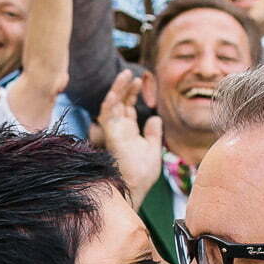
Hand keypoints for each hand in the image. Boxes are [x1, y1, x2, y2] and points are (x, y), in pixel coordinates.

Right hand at [93, 70, 162, 200]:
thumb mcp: (152, 150)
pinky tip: (120, 87)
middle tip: (132, 75)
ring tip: (126, 74)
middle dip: (124, 88)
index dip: (130, 93)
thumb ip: (153, 134)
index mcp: (127, 133)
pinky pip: (107, 111)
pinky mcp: (109, 134)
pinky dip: (113, 98)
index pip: (126, 108)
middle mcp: (117, 130)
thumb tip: (156, 118)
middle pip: (118, 103)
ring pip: (110, 104)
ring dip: (117, 88)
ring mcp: (112, 131)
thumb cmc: (142, 175)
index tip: (139, 80)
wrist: (137, 188)